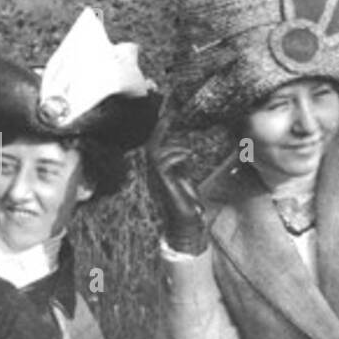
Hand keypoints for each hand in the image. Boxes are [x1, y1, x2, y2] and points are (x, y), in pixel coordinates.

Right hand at [145, 125, 207, 254]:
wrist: (185, 225)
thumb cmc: (186, 205)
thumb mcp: (185, 179)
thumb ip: (182, 166)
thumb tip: (186, 151)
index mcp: (158, 171)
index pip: (155, 146)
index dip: (160, 130)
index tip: (167, 113)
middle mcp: (153, 174)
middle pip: (151, 145)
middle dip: (160, 128)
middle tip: (170, 114)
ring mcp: (156, 179)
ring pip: (155, 152)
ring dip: (173, 147)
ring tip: (187, 150)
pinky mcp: (162, 185)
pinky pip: (163, 164)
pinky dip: (176, 156)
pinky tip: (188, 156)